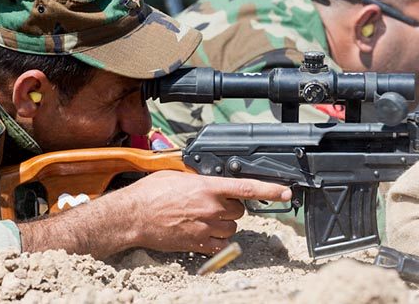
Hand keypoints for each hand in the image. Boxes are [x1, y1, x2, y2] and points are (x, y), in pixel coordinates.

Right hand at [19, 171, 291, 258]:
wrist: (132, 217)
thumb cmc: (150, 193)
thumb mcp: (177, 174)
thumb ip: (200, 176)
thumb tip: (211, 175)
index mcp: (207, 186)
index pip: (246, 187)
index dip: (270, 189)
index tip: (286, 191)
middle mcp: (211, 208)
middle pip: (240, 210)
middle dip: (231, 206)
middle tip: (211, 203)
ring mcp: (206, 228)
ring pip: (232, 227)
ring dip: (224, 223)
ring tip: (202, 217)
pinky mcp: (199, 244)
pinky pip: (221, 244)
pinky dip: (216, 240)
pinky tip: (202, 232)